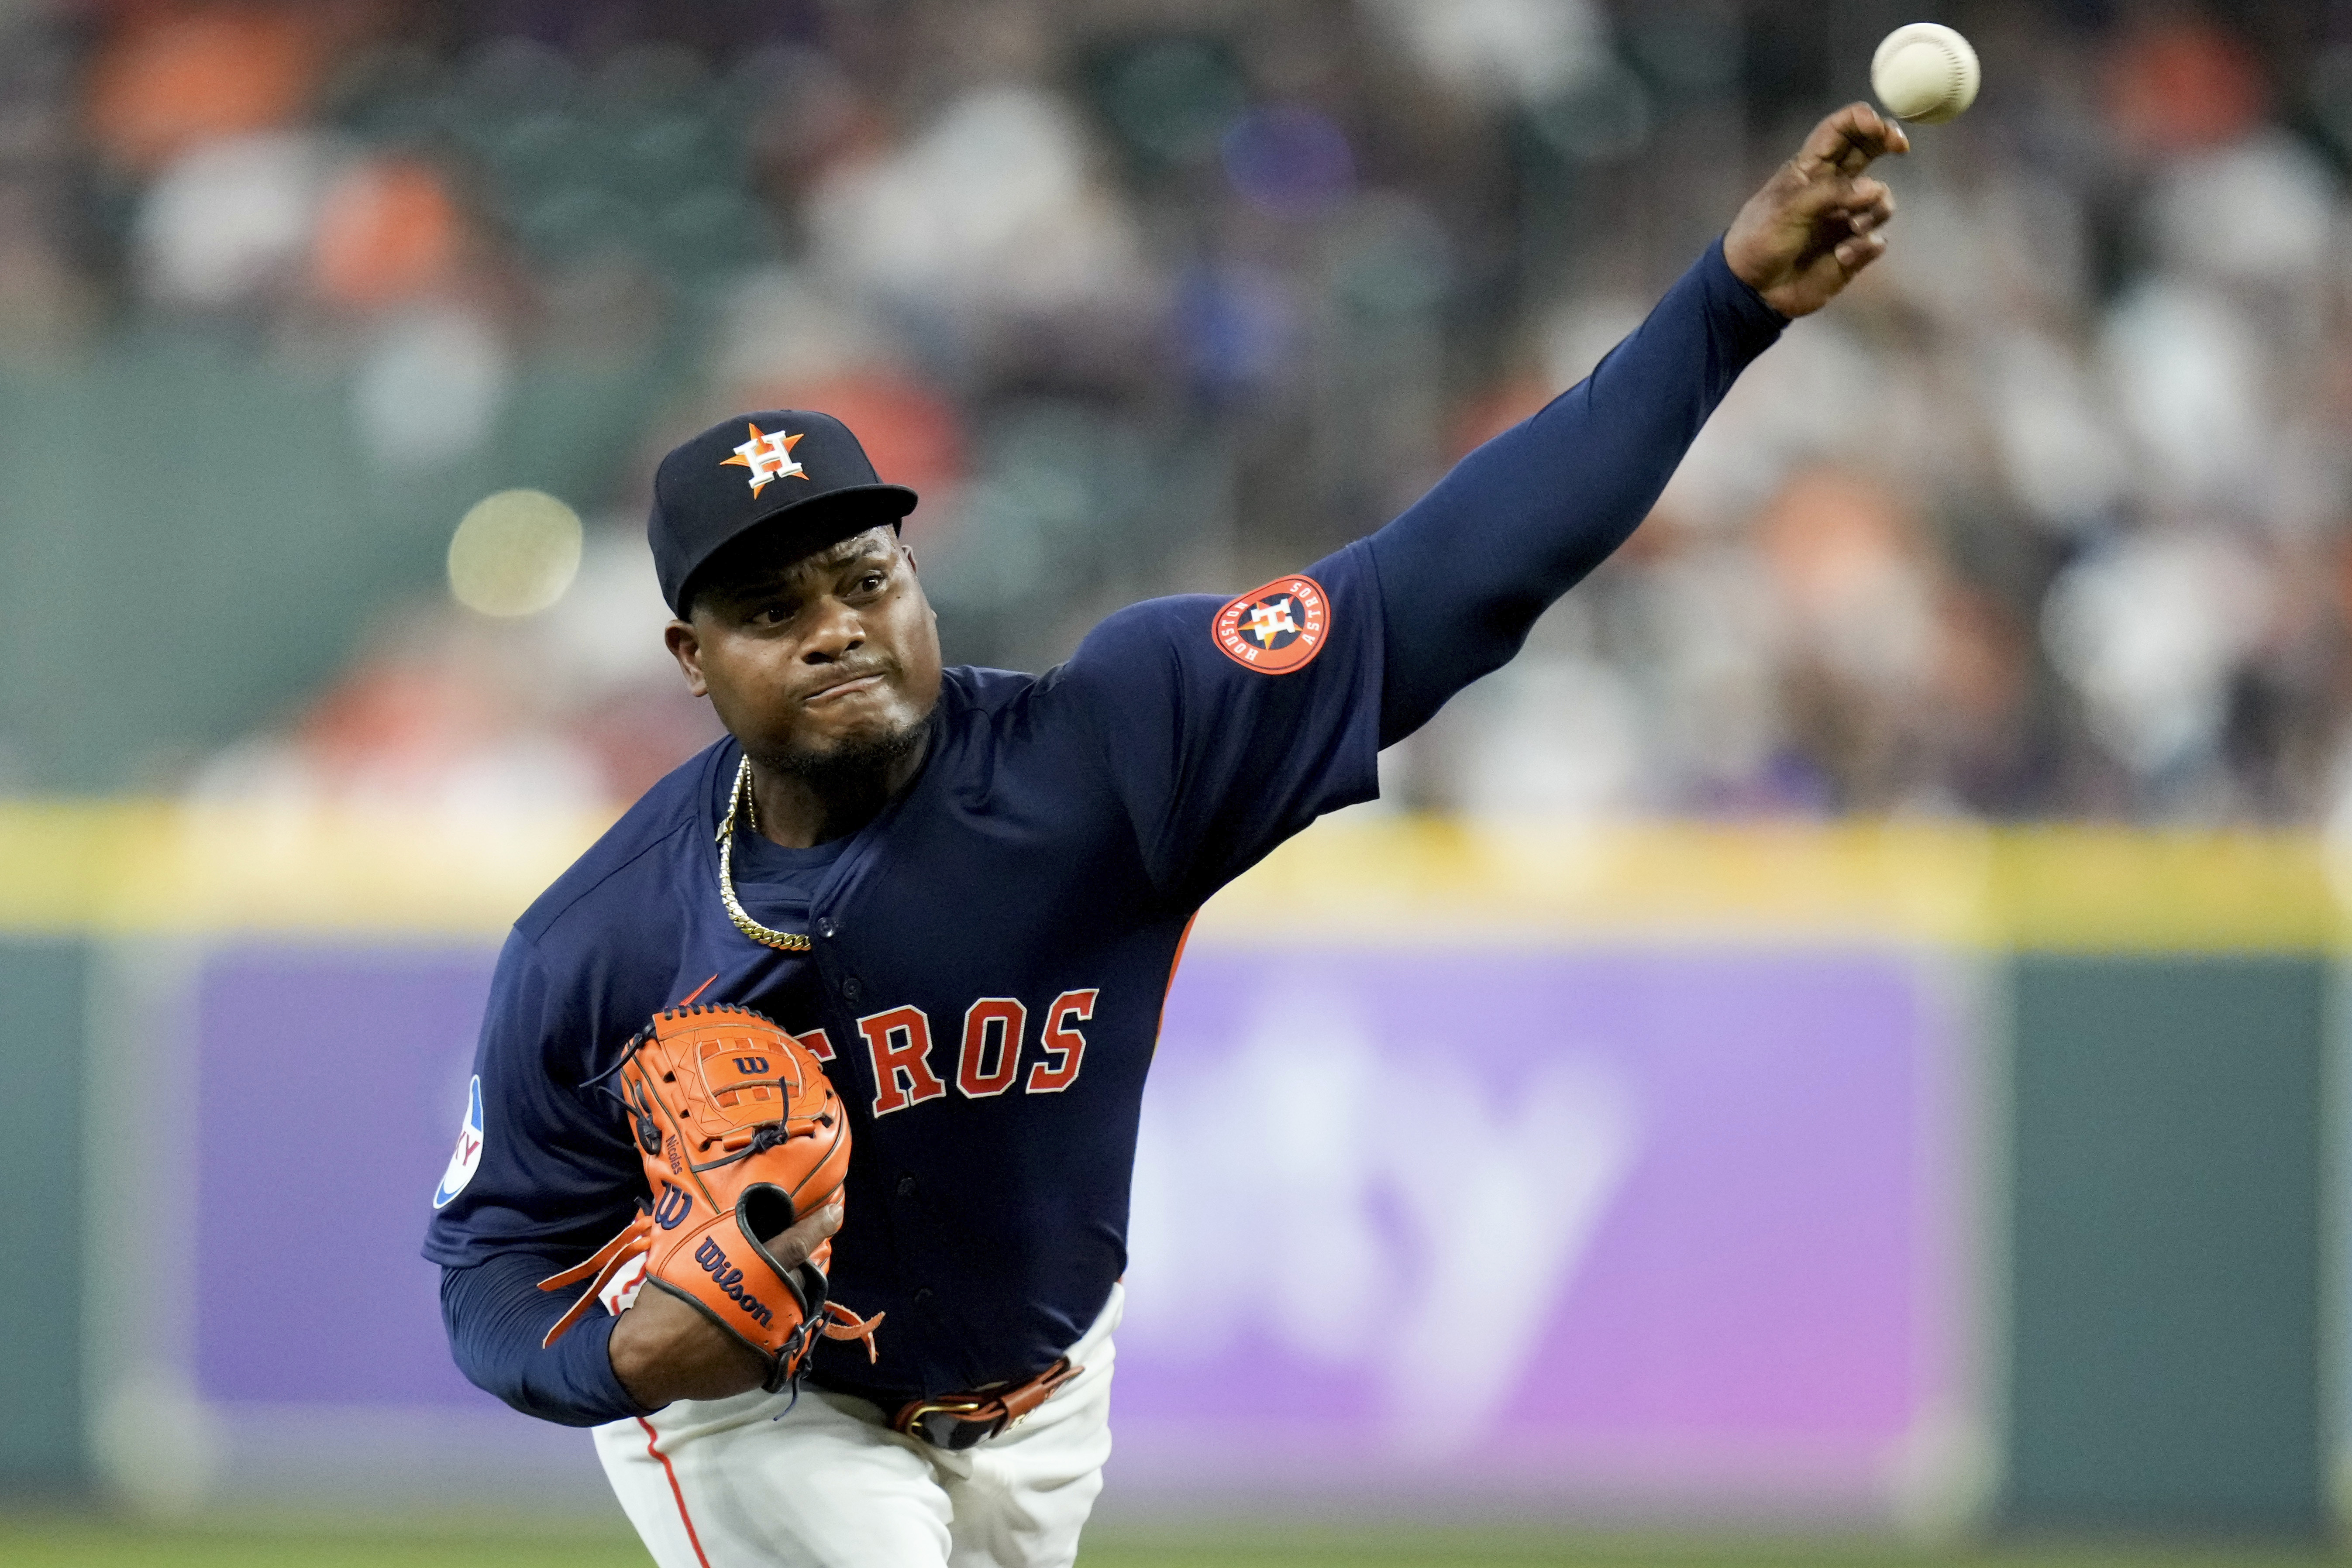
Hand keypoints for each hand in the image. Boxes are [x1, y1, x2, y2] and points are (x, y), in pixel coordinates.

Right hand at [606, 1196, 842, 1407]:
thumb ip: (728, 1251)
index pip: (796, 1242)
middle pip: (803, 1278)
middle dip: (800, 1271)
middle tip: (784, 1269)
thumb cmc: (665, 1303)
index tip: (835, 1213)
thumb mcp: (692, 1261)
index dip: (819, 1225)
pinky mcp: (768, 1365)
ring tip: (764, 1302)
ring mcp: (773, 1336)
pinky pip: (781, 1344)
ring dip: (789, 1302)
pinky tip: (748, 1333)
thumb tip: (749, 1236)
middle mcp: (771, 1301)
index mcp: (752, 1270)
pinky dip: (771, 1334)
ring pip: (798, 1311)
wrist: (648, 1359)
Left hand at [1723, 102, 1907, 317]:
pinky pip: (1875, 239)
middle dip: (1887, 142)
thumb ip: (1832, 193)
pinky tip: (1842, 256)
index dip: (1862, 120)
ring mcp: (1844, 217)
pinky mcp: (1852, 248)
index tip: (1880, 128)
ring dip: (1874, 212)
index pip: (1839, 130)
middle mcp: (1833, 187)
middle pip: (1868, 151)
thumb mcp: (1788, 208)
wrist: (1753, 289)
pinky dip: (1865, 246)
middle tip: (1899, 147)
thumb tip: (1875, 189)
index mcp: (1811, 169)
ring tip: (1852, 229)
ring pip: (1880, 200)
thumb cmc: (1760, 239)